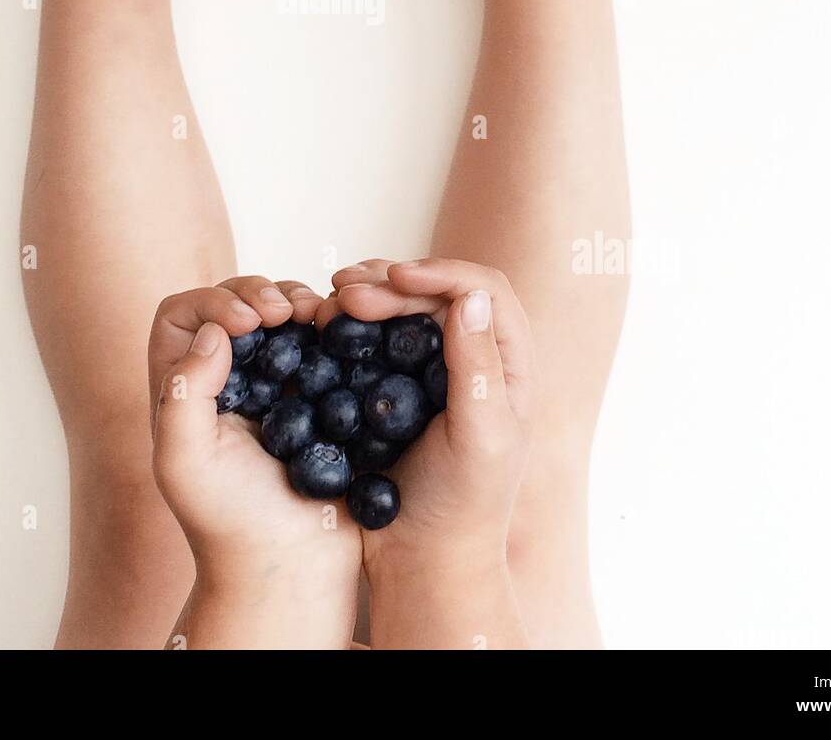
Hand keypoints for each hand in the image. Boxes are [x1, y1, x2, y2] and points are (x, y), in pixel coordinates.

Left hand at [148, 276, 361, 646]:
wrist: (291, 564)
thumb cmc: (228, 522)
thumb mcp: (182, 461)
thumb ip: (183, 392)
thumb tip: (215, 332)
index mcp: (184, 387)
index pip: (183, 316)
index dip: (212, 302)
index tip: (246, 322)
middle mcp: (226, 377)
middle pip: (232, 302)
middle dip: (257, 292)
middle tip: (282, 310)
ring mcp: (274, 382)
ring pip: (278, 312)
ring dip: (294, 298)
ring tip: (310, 311)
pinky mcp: (317, 390)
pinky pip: (319, 338)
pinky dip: (327, 321)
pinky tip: (334, 328)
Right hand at [318, 258, 536, 574]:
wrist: (422, 557)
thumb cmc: (463, 505)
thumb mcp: (481, 438)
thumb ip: (478, 368)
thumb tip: (471, 297)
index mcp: (507, 363)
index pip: (484, 291)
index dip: (442, 273)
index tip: (396, 277)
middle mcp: (471, 355)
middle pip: (435, 290)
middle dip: (390, 283)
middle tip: (344, 294)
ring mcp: (429, 367)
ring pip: (402, 306)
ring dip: (366, 294)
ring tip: (329, 304)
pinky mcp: (392, 382)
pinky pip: (374, 335)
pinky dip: (350, 321)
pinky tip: (323, 324)